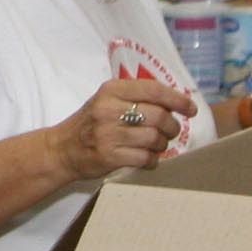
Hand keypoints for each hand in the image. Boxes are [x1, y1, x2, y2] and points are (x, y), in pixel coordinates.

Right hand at [49, 77, 198, 182]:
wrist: (61, 149)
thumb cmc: (90, 123)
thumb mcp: (107, 100)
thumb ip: (136, 97)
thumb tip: (175, 102)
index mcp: (112, 90)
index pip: (154, 90)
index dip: (177, 99)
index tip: (190, 109)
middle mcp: (109, 109)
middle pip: (158, 116)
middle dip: (172, 127)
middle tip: (171, 132)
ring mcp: (108, 134)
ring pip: (154, 138)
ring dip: (162, 145)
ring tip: (156, 146)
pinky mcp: (109, 156)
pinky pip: (145, 158)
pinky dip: (152, 160)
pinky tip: (147, 159)